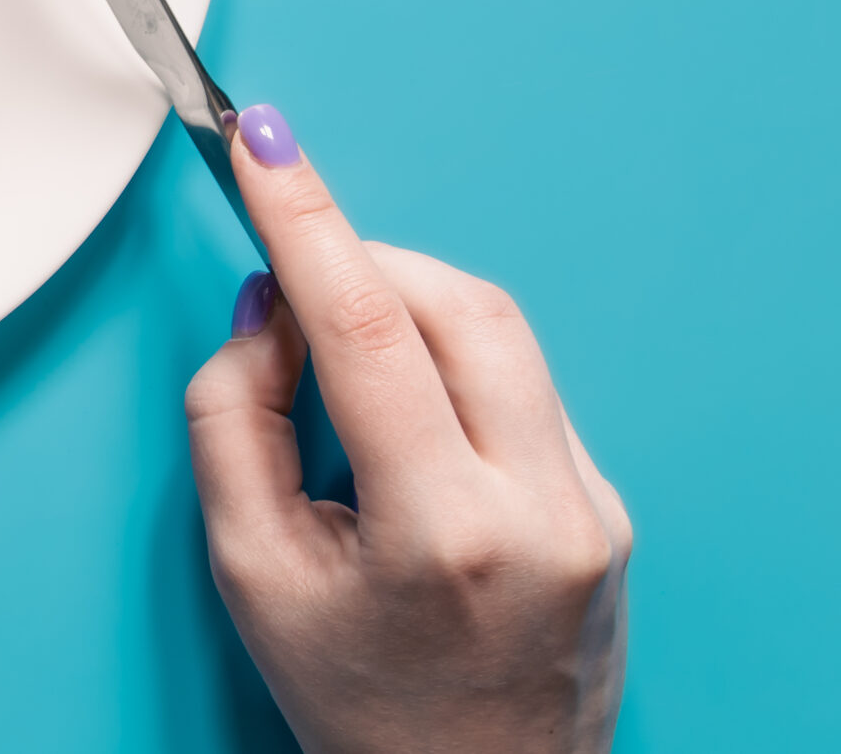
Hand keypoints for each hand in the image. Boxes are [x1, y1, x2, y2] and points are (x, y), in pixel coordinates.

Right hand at [185, 106, 631, 752]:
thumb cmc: (355, 699)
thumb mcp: (249, 569)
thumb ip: (234, 419)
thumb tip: (270, 309)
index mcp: (443, 531)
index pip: (369, 327)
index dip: (306, 219)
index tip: (263, 143)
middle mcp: (541, 509)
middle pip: (455, 305)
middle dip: (362, 260)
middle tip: (288, 278)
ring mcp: (591, 506)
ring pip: (498, 330)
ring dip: (406, 305)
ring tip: (334, 363)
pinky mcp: (606, 503)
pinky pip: (520, 383)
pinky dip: (445, 362)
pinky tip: (397, 420)